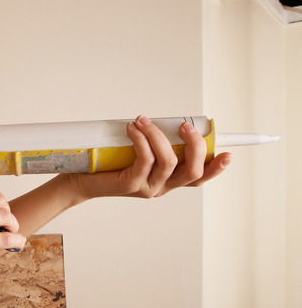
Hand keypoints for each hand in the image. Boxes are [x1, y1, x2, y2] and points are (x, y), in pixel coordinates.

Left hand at [67, 115, 231, 199]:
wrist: (79, 179)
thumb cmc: (108, 161)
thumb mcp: (137, 149)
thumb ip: (155, 141)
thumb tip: (164, 119)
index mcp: (168, 180)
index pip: (199, 177)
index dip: (216, 168)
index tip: (228, 154)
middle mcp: (162, 187)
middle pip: (193, 170)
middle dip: (195, 145)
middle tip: (183, 125)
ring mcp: (148, 188)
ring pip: (170, 161)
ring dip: (159, 135)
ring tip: (143, 120)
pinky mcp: (131, 185)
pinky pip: (146, 160)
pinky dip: (142, 140)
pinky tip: (133, 128)